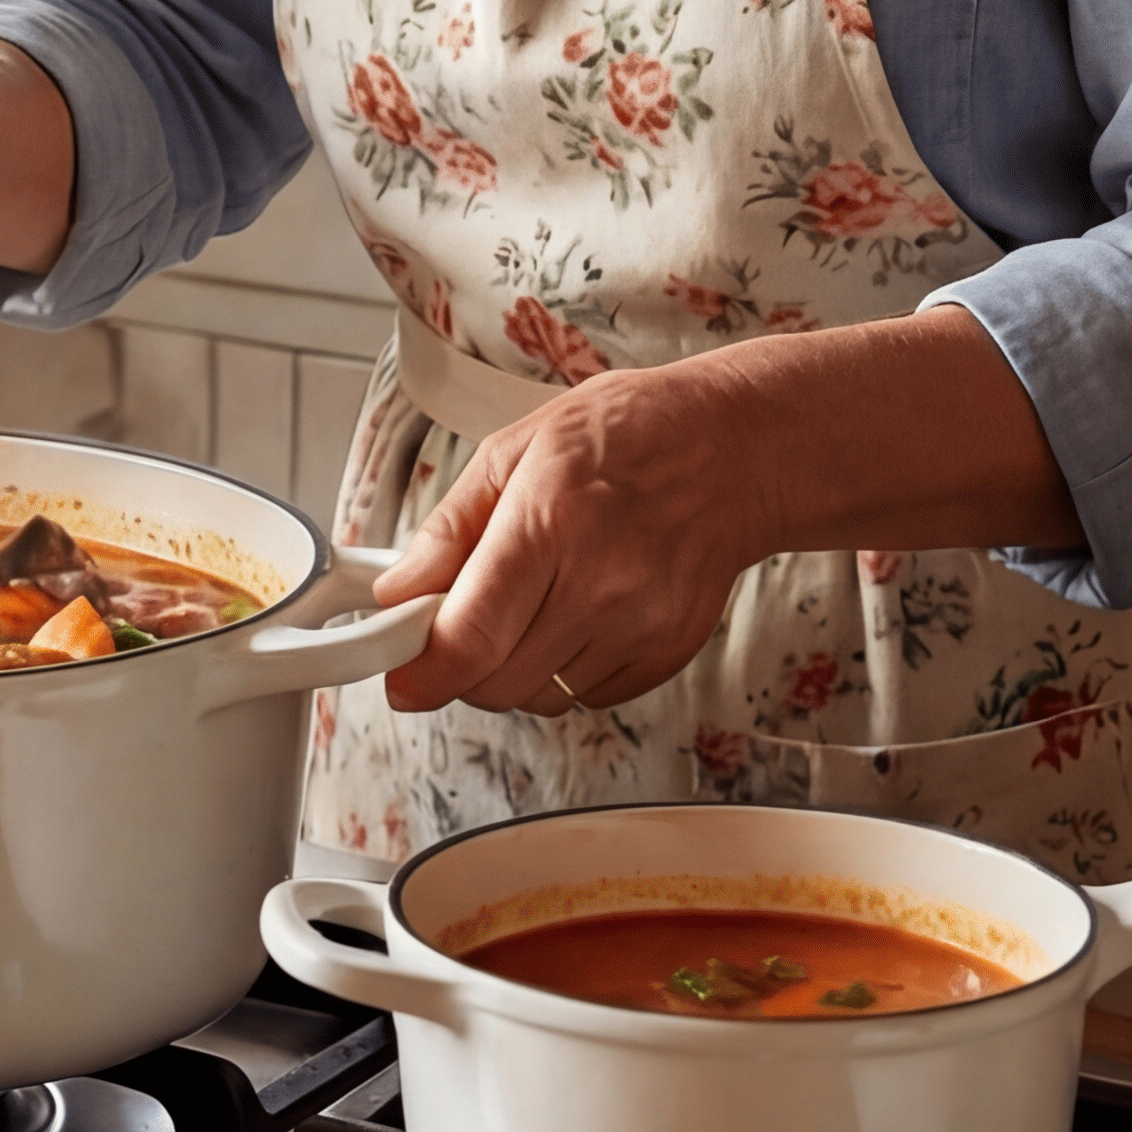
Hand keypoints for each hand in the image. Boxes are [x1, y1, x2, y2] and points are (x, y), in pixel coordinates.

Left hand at [374, 365, 763, 717]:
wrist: (732, 451)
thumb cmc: (625, 434)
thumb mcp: (515, 449)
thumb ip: (449, 528)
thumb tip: (399, 589)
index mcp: (548, 523)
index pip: (470, 636)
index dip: (423, 672)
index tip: (400, 677)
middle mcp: (600, 585)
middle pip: (498, 681)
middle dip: (461, 666)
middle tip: (460, 623)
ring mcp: (640, 626)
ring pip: (541, 696)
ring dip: (513, 669)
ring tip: (527, 606)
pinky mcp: (668, 653)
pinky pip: (588, 695)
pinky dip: (565, 669)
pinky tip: (574, 613)